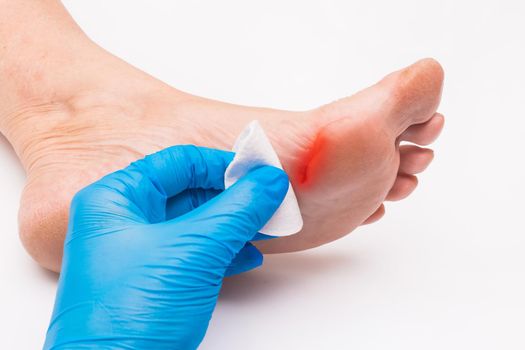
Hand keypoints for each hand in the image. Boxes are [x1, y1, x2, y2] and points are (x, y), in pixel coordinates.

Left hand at [44, 145, 287, 348]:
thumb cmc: (130, 314)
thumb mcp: (193, 251)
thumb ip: (236, 210)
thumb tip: (269, 180)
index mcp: (116, 200)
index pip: (177, 163)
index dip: (221, 165)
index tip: (259, 172)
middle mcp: (123, 223)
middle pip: (188, 192)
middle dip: (232, 198)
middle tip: (269, 200)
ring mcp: (137, 255)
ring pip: (195, 225)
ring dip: (233, 225)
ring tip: (267, 227)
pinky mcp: (153, 283)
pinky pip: (194, 254)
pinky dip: (224, 252)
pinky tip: (248, 257)